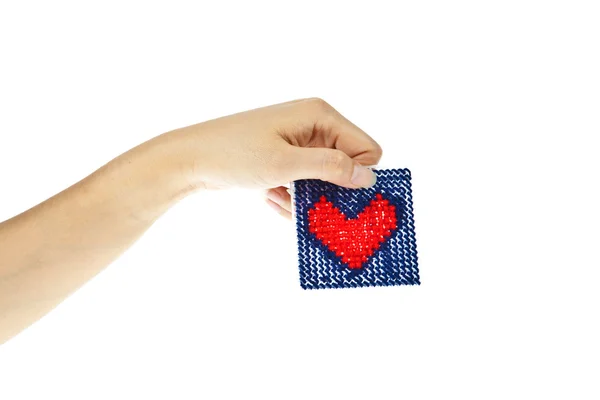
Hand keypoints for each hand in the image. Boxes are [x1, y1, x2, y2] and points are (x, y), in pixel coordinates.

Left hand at [170, 98, 382, 217]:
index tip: (339, 198)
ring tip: (277, 196)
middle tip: (306, 204)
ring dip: (306, 196)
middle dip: (329, 190)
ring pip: (322, 179)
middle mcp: (313, 124)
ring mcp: (298, 141)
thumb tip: (368, 177)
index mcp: (319, 115)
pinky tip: (268, 195)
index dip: (357, 176)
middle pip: (344, 165)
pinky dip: (290, 195)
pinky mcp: (284, 157)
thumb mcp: (285, 164)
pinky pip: (303, 182)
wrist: (189, 159)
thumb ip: (330, 168)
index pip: (366, 149)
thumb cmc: (234, 154)